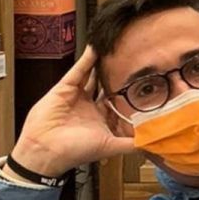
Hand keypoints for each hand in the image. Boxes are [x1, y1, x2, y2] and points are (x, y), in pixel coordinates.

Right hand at [10, 47, 135, 175]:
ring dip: (102, 65)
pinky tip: (95, 48)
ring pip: (93, 76)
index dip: (130, 95)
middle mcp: (91, 107)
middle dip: (117, 77)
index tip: (145, 84)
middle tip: (132, 61)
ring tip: (115, 50)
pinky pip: (78, 70)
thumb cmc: (76, 151)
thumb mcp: (110, 147)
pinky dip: (86, 59)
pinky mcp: (65, 88)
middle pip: (107, 87)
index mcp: (101, 120)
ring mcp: (78, 96)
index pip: (119, 104)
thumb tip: (152, 143)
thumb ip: (131, 144)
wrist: (46, 150)